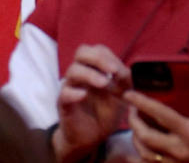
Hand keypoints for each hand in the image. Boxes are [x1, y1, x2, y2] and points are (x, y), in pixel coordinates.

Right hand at [52, 44, 130, 162]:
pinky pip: (64, 93)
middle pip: (81, 52)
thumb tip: (124, 70)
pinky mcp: (64, 104)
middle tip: (112, 70)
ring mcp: (71, 87)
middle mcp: (81, 75)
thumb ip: (124, 82)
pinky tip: (84, 96)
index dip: (108, 56)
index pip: (96, 50)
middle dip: (98, 58)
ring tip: (104, 84)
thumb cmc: (105, 113)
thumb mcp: (121, 97)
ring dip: (90, 74)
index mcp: (94, 69)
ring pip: (73, 70)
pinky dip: (73, 92)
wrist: (92, 137)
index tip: (119, 70)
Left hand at [126, 76, 188, 162]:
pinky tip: (143, 144)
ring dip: (136, 139)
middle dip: (133, 122)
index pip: (159, 113)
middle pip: (145, 136)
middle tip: (132, 111)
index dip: (141, 102)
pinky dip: (143, 155)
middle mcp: (181, 149)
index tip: (129, 94)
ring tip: (136, 127)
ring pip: (145, 152)